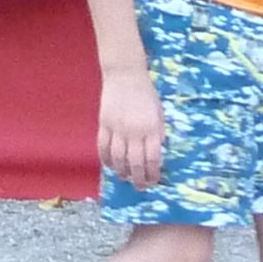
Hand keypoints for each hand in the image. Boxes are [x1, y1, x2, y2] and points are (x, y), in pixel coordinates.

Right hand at [98, 66, 165, 184]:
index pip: (152, 159)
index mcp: (151, 129)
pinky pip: (103, 147)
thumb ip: (158, 134)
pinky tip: (110, 165)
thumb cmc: (146, 93)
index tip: (153, 181)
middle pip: (136, 163)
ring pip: (118, 158)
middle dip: (139, 179)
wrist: (125, 74)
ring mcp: (117, 128)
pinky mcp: (104, 123)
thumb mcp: (159, 113)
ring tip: (125, 177)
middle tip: (140, 187)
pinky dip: (106, 159)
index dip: (153, 174)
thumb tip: (156, 154)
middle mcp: (135, 131)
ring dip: (122, 172)